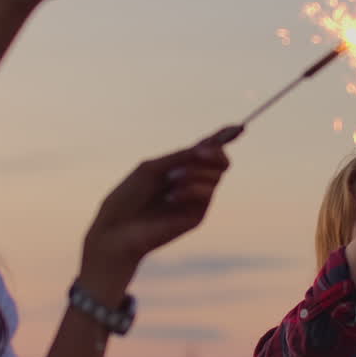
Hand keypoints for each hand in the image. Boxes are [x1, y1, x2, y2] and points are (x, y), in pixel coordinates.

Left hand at [80, 127, 233, 290]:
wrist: (117, 229)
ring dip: (193, 172)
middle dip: (214, 153)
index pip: (208, 150)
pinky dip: (190, 189)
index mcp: (179, 167)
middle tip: (198, 153)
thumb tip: (209, 144)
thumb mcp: (152, 168)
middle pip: (222, 162)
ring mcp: (196, 200)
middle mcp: (192, 182)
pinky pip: (207, 193)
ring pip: (216, 175)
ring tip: (170, 181)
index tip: (238, 127)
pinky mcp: (197, 216)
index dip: (224, 137)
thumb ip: (181, 156)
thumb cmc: (127, 197)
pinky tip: (170, 198)